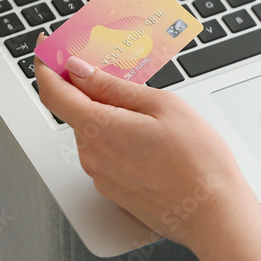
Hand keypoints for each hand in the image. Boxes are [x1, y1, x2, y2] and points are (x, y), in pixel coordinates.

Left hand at [33, 48, 246, 250]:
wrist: (213, 213)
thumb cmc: (198, 160)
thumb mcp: (162, 106)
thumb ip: (114, 87)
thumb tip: (79, 70)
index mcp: (99, 128)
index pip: (54, 92)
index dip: (46, 65)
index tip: (48, 46)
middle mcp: (92, 155)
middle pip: (76, 110)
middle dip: (90, 88)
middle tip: (120, 71)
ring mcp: (101, 176)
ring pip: (95, 132)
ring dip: (110, 114)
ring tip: (152, 112)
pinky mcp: (113, 190)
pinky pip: (107, 153)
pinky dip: (120, 137)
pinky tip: (153, 139)